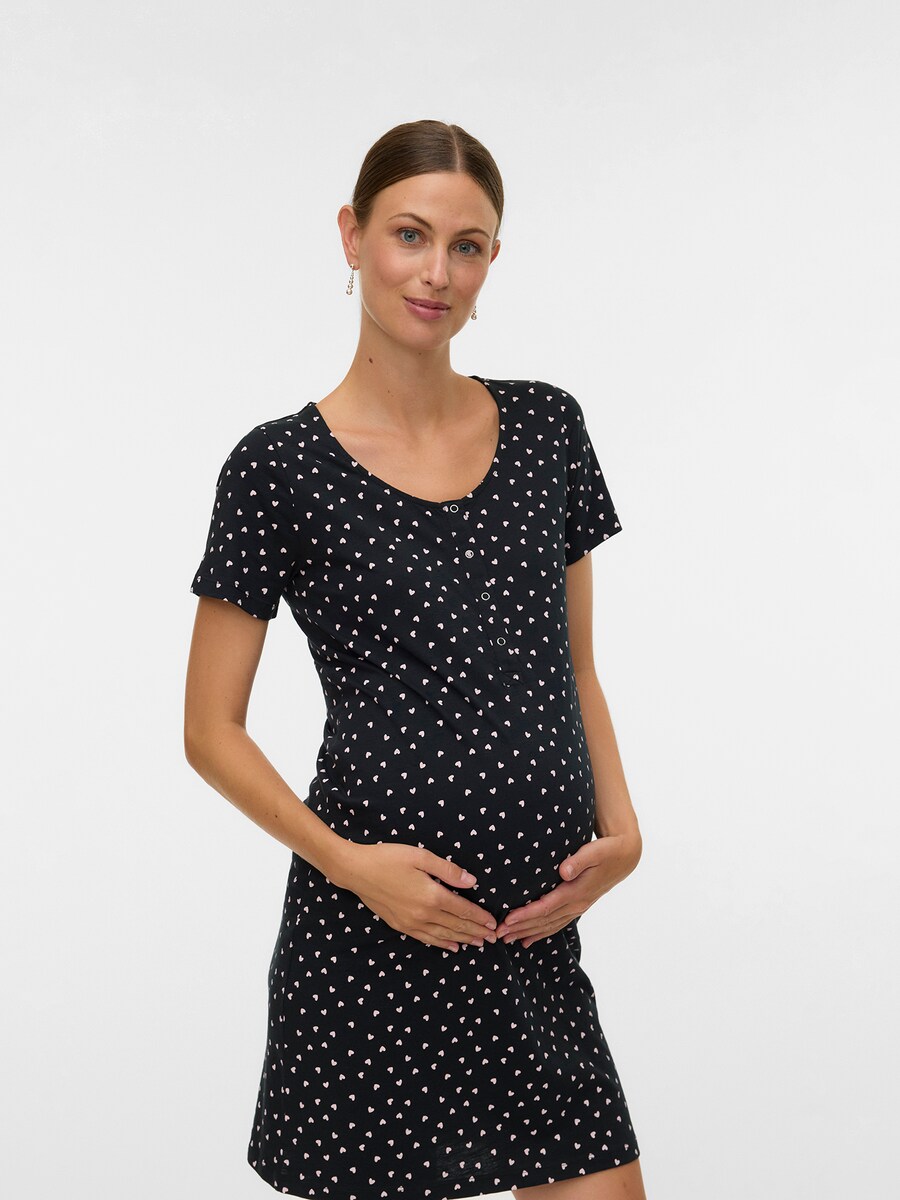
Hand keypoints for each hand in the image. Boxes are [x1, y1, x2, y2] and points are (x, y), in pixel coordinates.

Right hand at [337, 842, 498, 951]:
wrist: (356, 870)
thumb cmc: (389, 858)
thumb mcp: (421, 857)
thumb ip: (448, 870)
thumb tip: (471, 882)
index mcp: (432, 896)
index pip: (463, 910)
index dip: (480, 918)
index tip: (493, 923)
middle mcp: (424, 914)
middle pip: (456, 926)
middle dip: (476, 932)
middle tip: (493, 938)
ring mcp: (411, 923)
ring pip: (443, 935)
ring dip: (463, 940)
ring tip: (478, 944)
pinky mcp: (400, 925)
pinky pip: (426, 939)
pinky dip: (442, 944)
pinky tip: (452, 946)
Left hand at [494, 832, 642, 948]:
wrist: (625, 856)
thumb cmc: (607, 851)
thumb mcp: (595, 851)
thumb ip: (578, 860)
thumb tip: (563, 871)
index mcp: (577, 891)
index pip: (546, 908)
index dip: (525, 915)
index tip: (507, 920)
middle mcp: (576, 904)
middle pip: (544, 921)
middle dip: (520, 928)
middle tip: (498, 934)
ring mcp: (578, 907)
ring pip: (549, 925)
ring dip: (528, 933)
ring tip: (508, 940)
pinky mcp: (578, 905)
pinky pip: (557, 923)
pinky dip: (542, 932)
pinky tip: (529, 939)